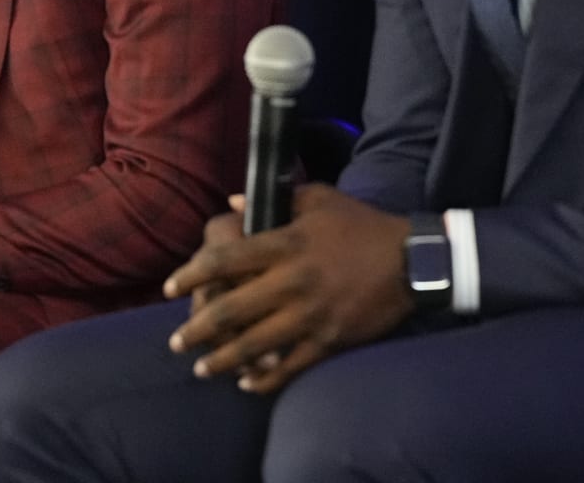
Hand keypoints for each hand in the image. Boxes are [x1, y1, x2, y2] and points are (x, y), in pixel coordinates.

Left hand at [164, 185, 413, 394]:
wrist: (414, 260)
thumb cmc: (361, 225)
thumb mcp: (318, 198)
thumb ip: (274, 199)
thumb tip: (230, 204)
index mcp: (286, 245)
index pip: (226, 260)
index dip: (192, 274)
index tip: (170, 288)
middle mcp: (293, 282)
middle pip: (233, 308)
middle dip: (199, 329)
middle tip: (177, 342)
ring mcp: (311, 314)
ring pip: (257, 343)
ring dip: (224, 360)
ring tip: (202, 370)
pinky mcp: (330, 339)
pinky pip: (292, 364)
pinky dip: (267, 378)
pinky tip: (247, 384)